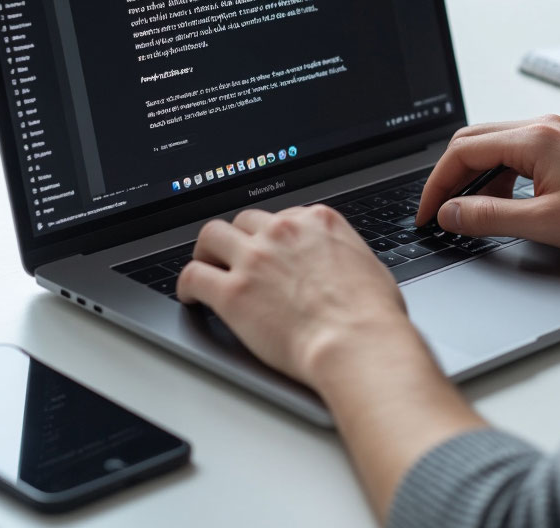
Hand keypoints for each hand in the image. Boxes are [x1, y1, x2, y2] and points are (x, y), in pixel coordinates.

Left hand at [176, 205, 412, 387]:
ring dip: (207, 251)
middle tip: (235, 257)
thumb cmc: (372, 314)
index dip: (272, 235)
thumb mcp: (368, 266)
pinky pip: (193, 275)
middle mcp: (283, 231)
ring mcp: (255, 259)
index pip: (282, 216)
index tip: (269, 250)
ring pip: (212, 236)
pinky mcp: (233, 292)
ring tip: (205, 266)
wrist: (356, 342)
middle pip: (245, 220)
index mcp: (318, 221)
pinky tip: (190, 296)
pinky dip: (187, 284)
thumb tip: (342, 266)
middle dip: (240, 238)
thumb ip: (345, 255)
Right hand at [416, 115, 559, 254]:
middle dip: (449, 177)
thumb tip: (451, 213)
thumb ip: (490, 217)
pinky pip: (515, 152)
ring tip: (467, 212)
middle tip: (438, 211)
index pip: (463, 152)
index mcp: (534, 139)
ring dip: (474, 176)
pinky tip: (501, 202)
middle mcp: (541, 127)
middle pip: (473, 141)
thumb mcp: (545, 224)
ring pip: (494, 145)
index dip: (437, 184)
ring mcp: (554, 133)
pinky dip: (497, 175)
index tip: (427, 213)